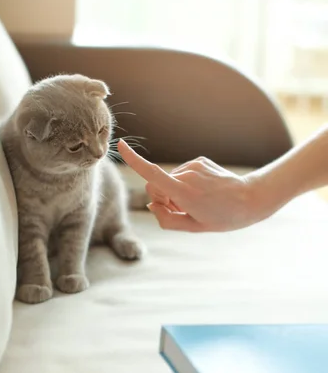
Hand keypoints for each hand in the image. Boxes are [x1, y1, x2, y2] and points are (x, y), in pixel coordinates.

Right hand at [118, 140, 270, 232]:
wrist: (251, 199)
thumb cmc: (223, 217)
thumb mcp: (193, 227)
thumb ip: (166, 219)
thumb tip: (152, 205)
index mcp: (183, 193)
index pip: (151, 174)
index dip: (134, 161)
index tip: (120, 145)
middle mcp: (186, 175)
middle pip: (156, 185)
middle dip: (161, 198)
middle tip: (181, 210)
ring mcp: (193, 166)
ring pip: (170, 181)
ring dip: (176, 192)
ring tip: (199, 202)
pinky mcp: (200, 161)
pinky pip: (183, 175)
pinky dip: (186, 185)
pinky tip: (204, 192)